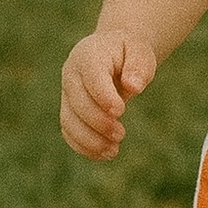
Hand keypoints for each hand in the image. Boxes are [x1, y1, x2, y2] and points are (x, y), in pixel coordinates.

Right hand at [59, 31, 155, 159]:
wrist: (113, 53)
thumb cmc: (129, 53)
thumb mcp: (140, 53)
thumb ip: (138, 67)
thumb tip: (133, 87)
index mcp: (88, 56)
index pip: (91, 77)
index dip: (103, 96)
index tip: (120, 111)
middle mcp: (72, 75)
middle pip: (77, 102)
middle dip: (98, 122)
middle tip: (121, 134)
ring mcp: (67, 94)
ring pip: (69, 120)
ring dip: (89, 140)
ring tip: (113, 151)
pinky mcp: (70, 111)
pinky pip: (69, 131)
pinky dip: (83, 147)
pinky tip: (104, 155)